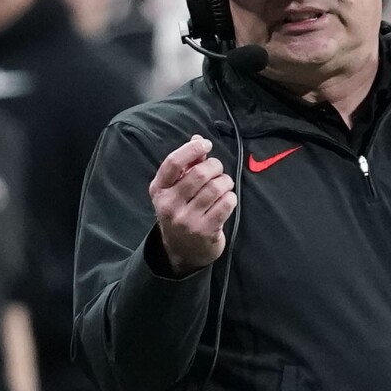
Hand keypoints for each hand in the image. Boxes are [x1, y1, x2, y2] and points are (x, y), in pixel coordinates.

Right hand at [149, 135, 236, 275]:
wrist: (182, 251)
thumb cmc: (182, 212)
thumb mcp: (177, 189)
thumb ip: (188, 164)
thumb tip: (198, 139)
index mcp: (159, 190)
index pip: (173, 163)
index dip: (192, 149)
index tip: (206, 145)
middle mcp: (169, 205)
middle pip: (200, 173)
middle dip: (216, 167)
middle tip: (218, 172)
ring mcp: (186, 220)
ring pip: (215, 187)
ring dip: (225, 182)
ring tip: (224, 186)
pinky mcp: (204, 231)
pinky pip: (225, 204)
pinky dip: (231, 198)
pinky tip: (227, 200)